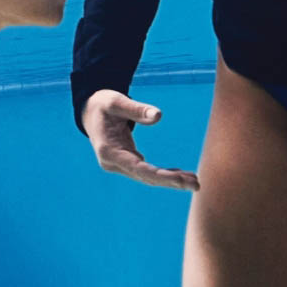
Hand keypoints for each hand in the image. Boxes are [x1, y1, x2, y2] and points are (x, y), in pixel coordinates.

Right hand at [81, 89, 198, 190]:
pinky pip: (146, 172)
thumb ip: (136, 109)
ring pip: (147, 177)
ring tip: (194, 181)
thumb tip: (159, 116)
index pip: (138, 168)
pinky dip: (163, 174)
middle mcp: (112, 162)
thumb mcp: (116, 101)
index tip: (181, 180)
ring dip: (170, 180)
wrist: (90, 111)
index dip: (161, 176)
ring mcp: (118, 164)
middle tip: (196, 184)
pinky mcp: (125, 162)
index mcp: (108, 150)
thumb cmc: (103, 104)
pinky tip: (181, 175)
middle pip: (145, 176)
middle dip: (170, 181)